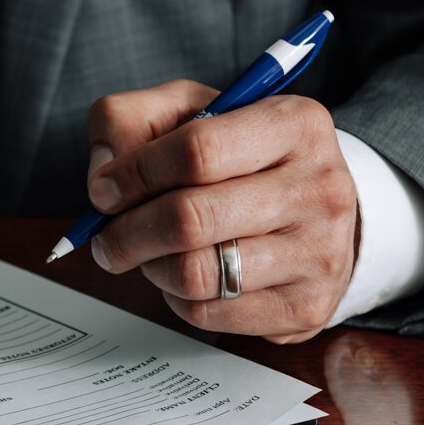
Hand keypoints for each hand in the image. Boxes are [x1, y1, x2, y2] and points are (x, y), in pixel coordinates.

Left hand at [84, 81, 357, 343]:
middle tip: (107, 237)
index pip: (197, 151)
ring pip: (195, 274)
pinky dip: (178, 297)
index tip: (104, 190)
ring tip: (151, 252)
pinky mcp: (307, 306)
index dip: (135, 174)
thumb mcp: (186, 111)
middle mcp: (319, 187)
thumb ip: (129, 120)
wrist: (312, 208)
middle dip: (128, 232)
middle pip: (191, 219)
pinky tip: (187, 274)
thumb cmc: (240, 155)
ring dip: (152, 266)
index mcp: (294, 124)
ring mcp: (320, 252)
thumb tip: (103, 179)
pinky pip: (209, 313)